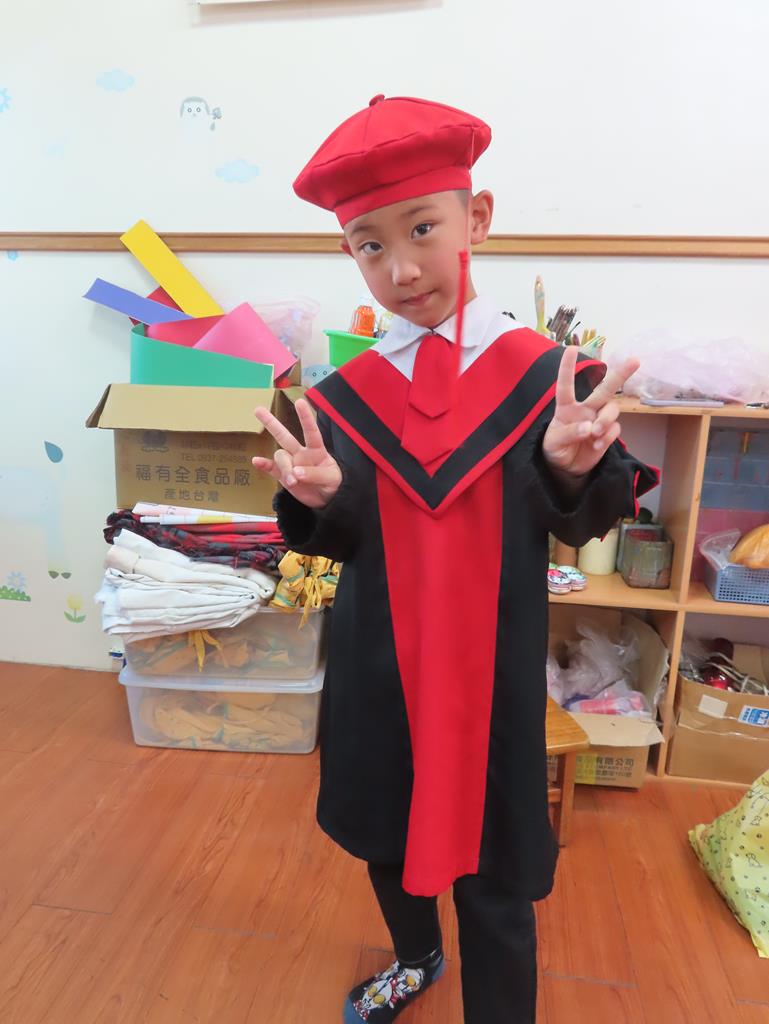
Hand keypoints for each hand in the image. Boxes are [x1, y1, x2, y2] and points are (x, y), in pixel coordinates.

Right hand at [252, 399, 341, 508]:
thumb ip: (315, 474)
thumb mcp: (331, 478)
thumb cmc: (333, 484)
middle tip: (257, 409)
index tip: (299, 401)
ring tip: (292, 482)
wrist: (327, 500)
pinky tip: (255, 462)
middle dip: (271, 423)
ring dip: (284, 468)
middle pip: (284, 436)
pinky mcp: (283, 476)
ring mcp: (291, 463)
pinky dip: (263, 465)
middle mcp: (301, 453)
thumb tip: (296, 472)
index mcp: (317, 450)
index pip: (311, 431)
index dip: (305, 417)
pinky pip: (271, 469)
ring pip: (280, 457)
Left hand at [542, 346, 639, 477]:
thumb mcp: (553, 443)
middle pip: (604, 389)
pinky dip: (608, 436)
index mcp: (567, 407)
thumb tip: (588, 427)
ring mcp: (598, 420)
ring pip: (612, 409)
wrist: (566, 468)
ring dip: (606, 420)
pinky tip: (597, 445)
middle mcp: (585, 409)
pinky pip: (615, 429)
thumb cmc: (555, 449)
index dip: (567, 367)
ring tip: (596, 433)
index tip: (571, 348)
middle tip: (635, 361)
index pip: (566, 385)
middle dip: (620, 375)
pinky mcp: (607, 434)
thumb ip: (568, 433)